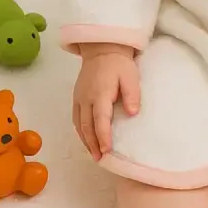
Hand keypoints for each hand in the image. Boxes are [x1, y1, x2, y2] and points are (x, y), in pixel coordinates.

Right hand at [73, 43, 139, 160]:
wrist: (102, 49)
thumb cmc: (119, 64)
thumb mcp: (131, 76)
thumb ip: (132, 95)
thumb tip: (132, 113)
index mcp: (100, 93)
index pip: (101, 119)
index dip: (103, 136)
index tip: (107, 149)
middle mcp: (86, 98)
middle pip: (87, 125)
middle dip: (93, 144)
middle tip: (100, 158)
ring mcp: (79, 98)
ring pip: (79, 124)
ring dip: (86, 140)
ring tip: (94, 154)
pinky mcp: (77, 97)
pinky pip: (76, 118)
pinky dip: (80, 131)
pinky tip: (87, 139)